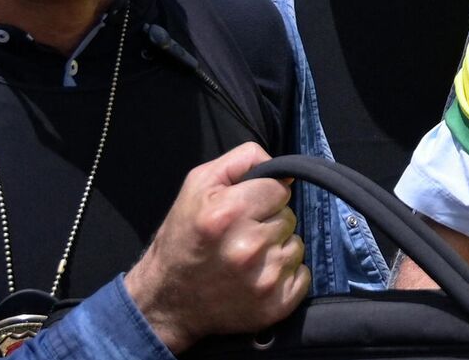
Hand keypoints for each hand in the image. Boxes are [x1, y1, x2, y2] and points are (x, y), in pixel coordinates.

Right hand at [124, 144, 309, 354]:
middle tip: (240, 237)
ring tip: (246, 259)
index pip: (280, 188)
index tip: (244, 209)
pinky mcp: (275, 306)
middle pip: (288, 217)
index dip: (263, 196)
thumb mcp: (198, 184)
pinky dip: (285, 276)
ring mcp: (264, 280)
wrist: (166, 302)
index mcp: (228, 213)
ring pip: (296, 247)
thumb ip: (242, 161)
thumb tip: (285, 168)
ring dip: (277, 249)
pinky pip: (302, 276)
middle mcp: (248, 248)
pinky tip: (257, 278)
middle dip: (269, 223)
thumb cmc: (183, 238)